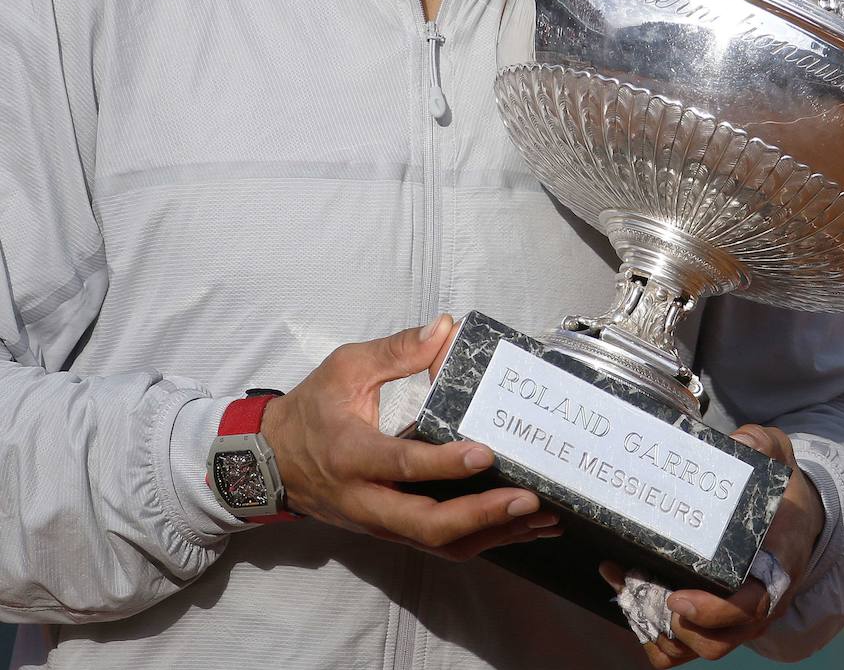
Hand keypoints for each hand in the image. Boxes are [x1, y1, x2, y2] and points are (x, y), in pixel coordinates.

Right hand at [261, 314, 559, 559]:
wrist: (273, 462)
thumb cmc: (312, 410)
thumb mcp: (344, 368)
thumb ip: (396, 350)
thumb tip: (445, 328)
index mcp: (351, 455)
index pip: (403, 465)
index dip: (444, 464)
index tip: (484, 453)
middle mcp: (367, 500)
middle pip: (427, 525)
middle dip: (482, 515)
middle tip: (527, 498)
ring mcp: (381, 525)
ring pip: (440, 545)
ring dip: (492, 534)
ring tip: (540, 517)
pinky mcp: (393, 533)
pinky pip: (441, 545)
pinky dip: (483, 539)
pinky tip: (518, 527)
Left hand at [601, 424, 824, 664]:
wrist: (798, 519)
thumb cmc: (782, 491)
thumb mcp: (778, 455)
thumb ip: (761, 443)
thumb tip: (738, 442)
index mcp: (776, 569)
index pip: (750, 608)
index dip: (712, 612)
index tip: (677, 599)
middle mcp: (759, 604)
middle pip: (717, 641)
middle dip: (674, 625)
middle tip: (638, 586)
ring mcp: (738, 617)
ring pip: (696, 647)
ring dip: (656, 628)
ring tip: (624, 580)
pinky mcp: (718, 617)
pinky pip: (685, 644)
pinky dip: (654, 631)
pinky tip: (627, 587)